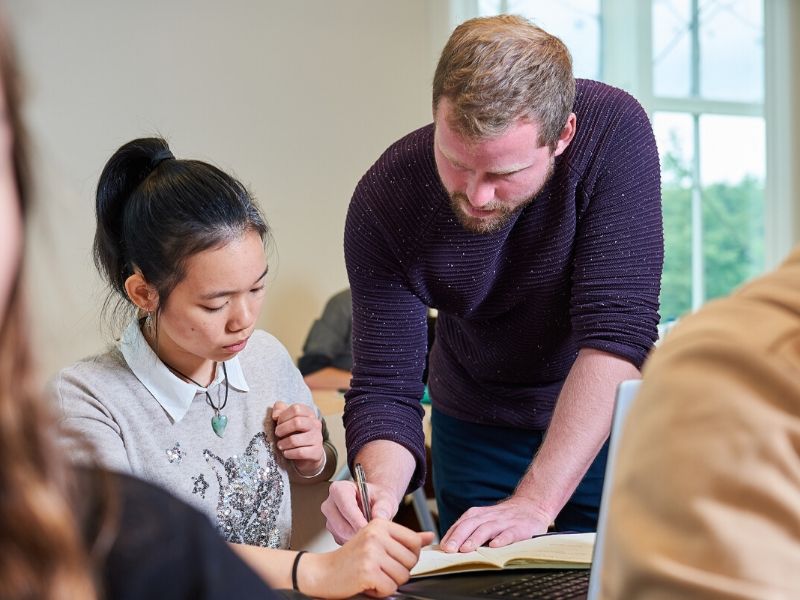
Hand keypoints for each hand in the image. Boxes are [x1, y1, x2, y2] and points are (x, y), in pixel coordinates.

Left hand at [271, 401, 323, 475]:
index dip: (283, 416)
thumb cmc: (295, 433)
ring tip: (280, 445)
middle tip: (277, 434)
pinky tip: (286, 453)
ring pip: (295, 440)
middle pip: (297, 422)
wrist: (309, 454)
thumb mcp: (288, 419)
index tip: (278, 422)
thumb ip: (280, 410)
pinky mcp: (316, 452)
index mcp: (309, 414)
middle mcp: (315, 424)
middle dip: (282, 429)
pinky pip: (299, 452)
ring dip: (283, 443)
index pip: (296, 409)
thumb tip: (275, 415)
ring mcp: (317, 438)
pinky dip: (289, 453)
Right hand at [301, 520, 434, 597]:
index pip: (414, 542)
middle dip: (398, 572)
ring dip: (389, 582)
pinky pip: (390, 588)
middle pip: (411, 562)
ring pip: (402, 577)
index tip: (393, 559)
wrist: (323, 572)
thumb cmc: (350, 558)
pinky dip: (380, 591)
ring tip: (372, 575)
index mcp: (380, 523)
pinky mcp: (367, 571)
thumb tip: (429, 536)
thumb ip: (405, 538)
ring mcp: (371, 552)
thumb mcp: (378, 541)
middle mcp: (376, 534)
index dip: (409, 557)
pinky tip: (367, 583)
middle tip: (379, 569)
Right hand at [321, 479, 400, 543]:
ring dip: (356, 538)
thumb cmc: (376, 497)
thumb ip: (383, 507)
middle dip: (358, 532)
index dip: (359, 520)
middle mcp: (330, 504)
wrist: (374, 502)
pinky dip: (353, 541)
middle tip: (373, 534)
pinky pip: (341, 541)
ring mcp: (329, 519)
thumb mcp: (384, 498)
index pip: (346, 507)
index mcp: (339, 489)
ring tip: (370, 532)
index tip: (371, 528)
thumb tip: (379, 517)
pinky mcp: (332, 531)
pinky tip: (363, 534)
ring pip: (341, 535)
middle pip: (341, 526)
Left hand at [439, 495, 551, 552]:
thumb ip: (469, 530)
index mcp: (478, 515)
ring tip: (466, 549)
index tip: (441, 547)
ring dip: (475, 538)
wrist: (531, 505)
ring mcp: (504, 522)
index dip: (451, 535)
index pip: (461, 524)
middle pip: (470, 525)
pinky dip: (502, 539)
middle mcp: (489, 517)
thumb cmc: (503, 518)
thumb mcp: (484, 519)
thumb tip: (449, 546)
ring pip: (487, 529)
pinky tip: (495, 546)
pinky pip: (509, 533)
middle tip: (449, 550)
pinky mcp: (520, 528)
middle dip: (458, 537)